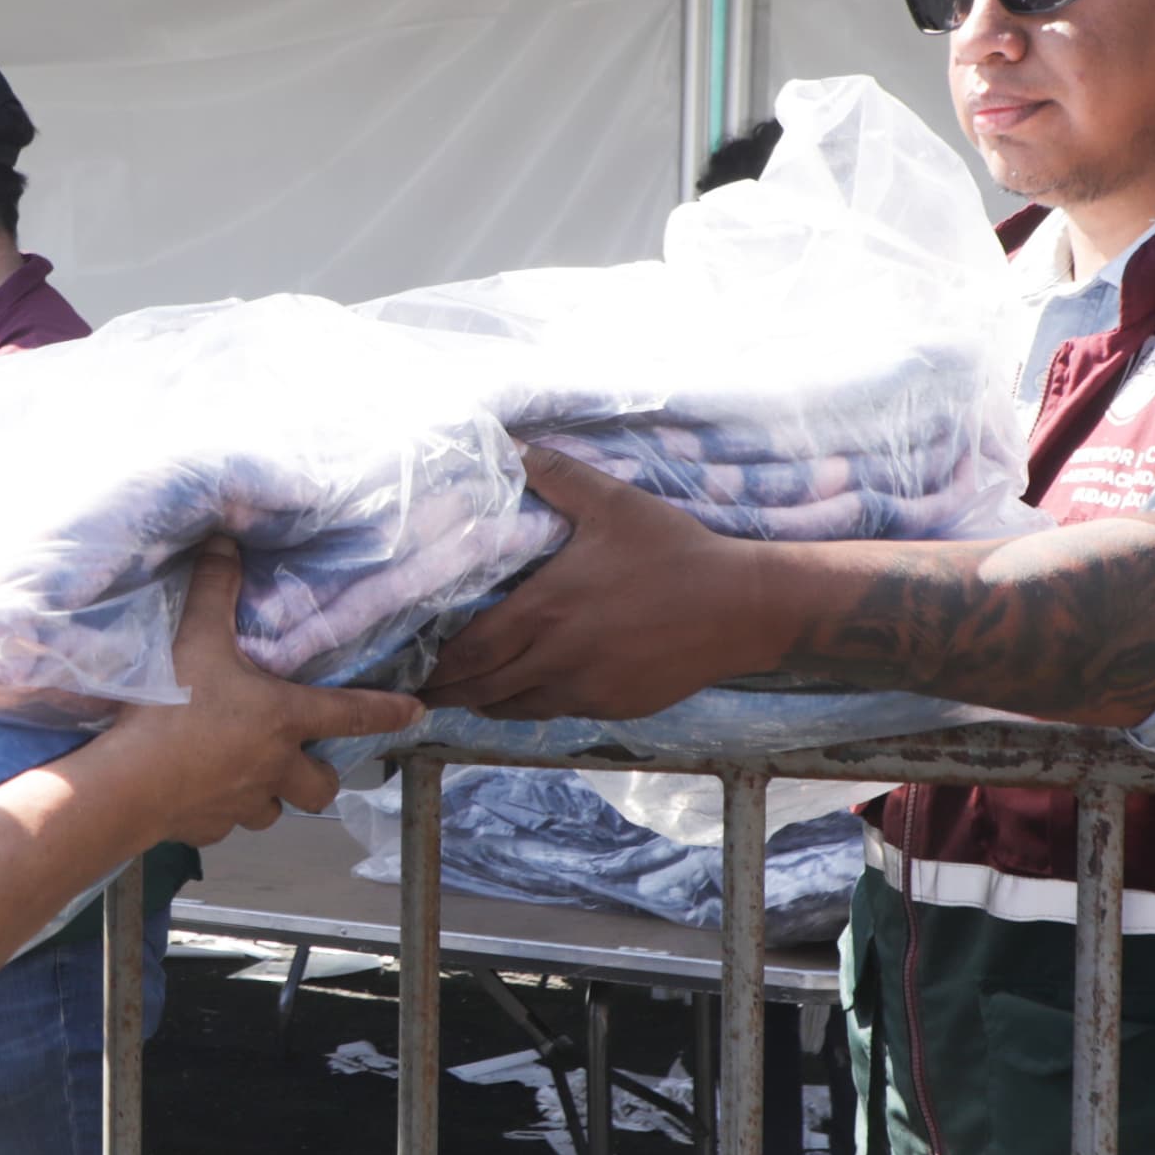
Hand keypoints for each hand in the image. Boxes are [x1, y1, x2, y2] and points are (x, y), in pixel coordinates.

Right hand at [95, 544, 422, 844]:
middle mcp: (275, 767)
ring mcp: (244, 803)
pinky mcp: (209, 827)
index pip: (352, 713)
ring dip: (270, 795)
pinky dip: (220, 811)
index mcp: (284, 718)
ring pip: (275, 810)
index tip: (415, 713)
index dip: (388, 712)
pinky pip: (226, 823)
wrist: (127, 784)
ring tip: (246, 777)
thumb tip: (225, 538)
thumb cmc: (170, 707)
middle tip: (304, 762)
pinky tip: (197, 794)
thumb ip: (215, 587)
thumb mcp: (196, 636)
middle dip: (320, 777)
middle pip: (322, 786)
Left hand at [421, 448, 788, 721]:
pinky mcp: (614, 707)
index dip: (438, 664)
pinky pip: (559, 711)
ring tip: (467, 693)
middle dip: (449, 692)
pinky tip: (528, 690)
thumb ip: (555, 476)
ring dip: (487, 702)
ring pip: (517, 708)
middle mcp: (558, 658)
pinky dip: (533, 704)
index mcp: (547, 610)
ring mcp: (587, 689)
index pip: (470, 651)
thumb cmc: (674, 552)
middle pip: (484, 689)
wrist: (741, 608)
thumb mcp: (613, 503)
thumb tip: (508, 442)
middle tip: (423, 690)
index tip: (413, 666)